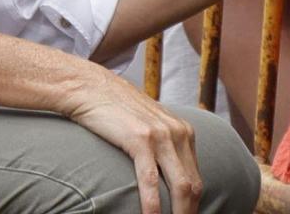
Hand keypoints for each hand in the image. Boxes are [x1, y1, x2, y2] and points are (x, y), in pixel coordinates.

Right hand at [60, 65, 205, 213]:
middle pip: (193, 185)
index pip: (197, 178)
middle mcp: (179, 133)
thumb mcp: (149, 127)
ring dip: (178, 213)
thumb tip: (165, 177)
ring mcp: (162, 136)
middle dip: (189, 212)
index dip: (194, 204)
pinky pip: (151, 179)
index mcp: (184, 132)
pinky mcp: (141, 139)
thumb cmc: (117, 111)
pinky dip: (153, 205)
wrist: (92, 88)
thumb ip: (162, 148)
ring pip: (180, 186)